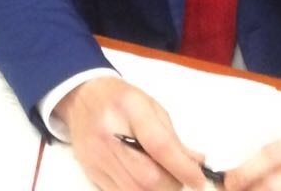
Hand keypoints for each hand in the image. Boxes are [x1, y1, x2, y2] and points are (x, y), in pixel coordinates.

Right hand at [54, 76, 210, 189]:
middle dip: (172, 184)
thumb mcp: (150, 107)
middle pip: (147, 176)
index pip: (158, 145)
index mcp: (128, 108)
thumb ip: (172, 136)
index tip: (199, 179)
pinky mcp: (91, 172)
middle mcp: (108, 133)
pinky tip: (146, 183)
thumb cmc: (122, 100)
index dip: (182, 167)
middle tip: (182, 179)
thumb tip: (197, 162)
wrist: (81, 97)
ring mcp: (97, 156)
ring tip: (166, 180)